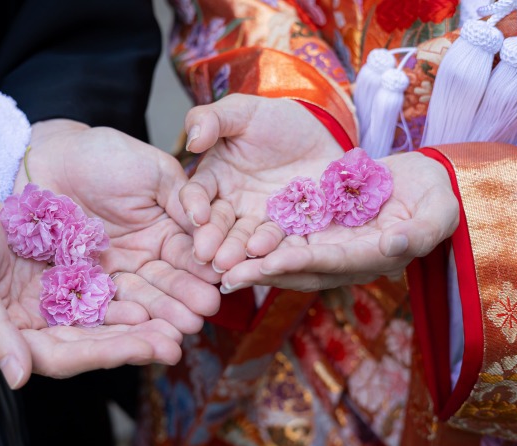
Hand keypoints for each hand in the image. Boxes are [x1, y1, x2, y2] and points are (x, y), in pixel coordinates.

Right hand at [0, 184, 185, 387]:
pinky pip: (99, 292)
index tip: (145, 348)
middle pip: (89, 343)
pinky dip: (126, 296)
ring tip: (178, 324)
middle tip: (176, 342)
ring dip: (138, 324)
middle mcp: (30, 328)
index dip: (104, 353)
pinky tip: (156, 294)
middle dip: (132, 344)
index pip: (61, 356)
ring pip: (99, 321)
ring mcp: (46, 304)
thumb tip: (18, 378)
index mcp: (3, 338)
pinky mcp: (59, 280)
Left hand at [19, 119, 221, 333]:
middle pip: (170, 281)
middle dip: (187, 297)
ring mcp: (116, 271)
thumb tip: (208, 224)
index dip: (203, 266)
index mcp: (167, 230)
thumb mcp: (154, 172)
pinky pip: (106, 300)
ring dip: (162, 312)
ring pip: (142, 295)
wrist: (48, 160)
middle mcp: (145, 255)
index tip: (217, 279)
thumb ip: (184, 199)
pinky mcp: (86, 283)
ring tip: (180, 327)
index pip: (190, 253)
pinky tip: (139, 323)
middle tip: (204, 312)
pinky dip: (123, 313)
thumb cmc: (102, 155)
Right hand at [182, 94, 343, 271]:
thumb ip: (212, 119)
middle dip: (213, 239)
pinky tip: (268, 256)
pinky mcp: (289, 231)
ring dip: (239, 251)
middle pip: (219, 224)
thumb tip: (193, 139)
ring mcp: (260, 221)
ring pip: (246, 239)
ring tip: (234, 262)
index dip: (195, 204)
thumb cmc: (277, 120)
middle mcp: (232, 205)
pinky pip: (281, 242)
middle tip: (207, 255)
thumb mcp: (244, 111)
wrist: (323, 134)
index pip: (198, 193)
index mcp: (214, 179)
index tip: (197, 215)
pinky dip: (274, 251)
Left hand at [219, 152, 458, 291]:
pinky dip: (258, 239)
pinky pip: (284, 235)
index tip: (271, 264)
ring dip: (253, 261)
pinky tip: (230, 236)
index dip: (301, 264)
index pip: (331, 263)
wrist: (424, 183)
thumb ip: (420, 231)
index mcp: (371, 258)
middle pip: (298, 269)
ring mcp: (328, 244)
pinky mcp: (316, 226)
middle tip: (226, 277)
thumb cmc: (437, 198)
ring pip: (285, 256)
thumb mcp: (438, 212)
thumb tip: (394, 246)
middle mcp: (343, 257)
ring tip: (217, 264)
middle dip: (263, 273)